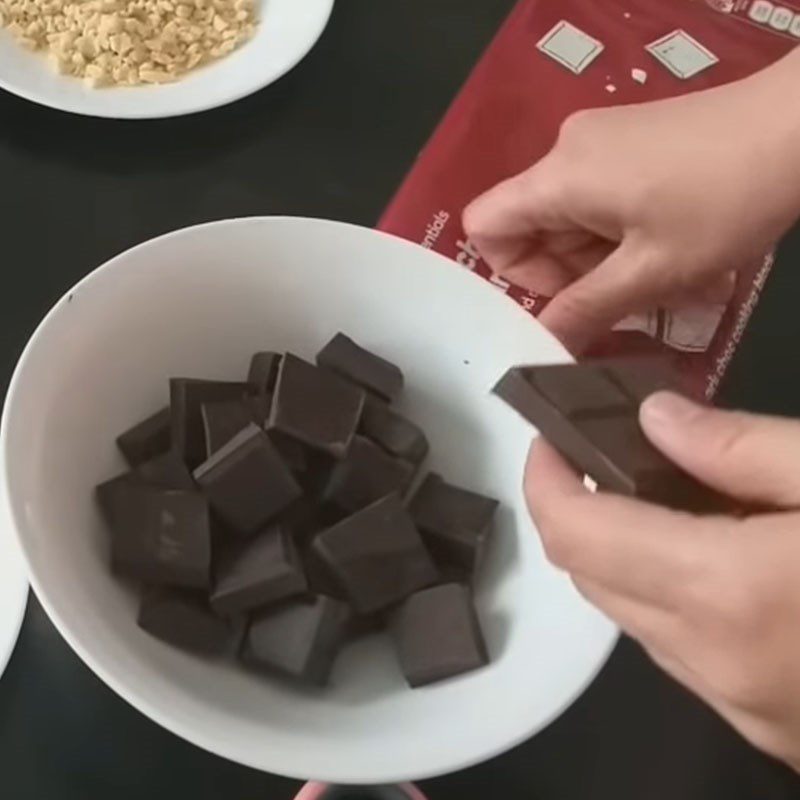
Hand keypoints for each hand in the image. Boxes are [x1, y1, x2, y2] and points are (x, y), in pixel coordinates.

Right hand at [464, 51, 799, 351]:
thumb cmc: (724, 199)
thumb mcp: (653, 269)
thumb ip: (587, 310)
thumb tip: (543, 346)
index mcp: (557, 178)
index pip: (482, 225)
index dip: (513, 273)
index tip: (569, 294)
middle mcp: (565, 153)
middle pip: (532, 228)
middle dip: (572, 275)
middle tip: (628, 298)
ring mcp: (599, 143)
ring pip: (570, 220)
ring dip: (604, 261)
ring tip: (662, 277)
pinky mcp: (628, 142)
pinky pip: (599, 200)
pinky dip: (622, 235)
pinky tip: (668, 249)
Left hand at [526, 392, 799, 769]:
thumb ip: (742, 445)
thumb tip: (655, 420)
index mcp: (729, 592)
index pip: (577, 533)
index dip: (544, 479)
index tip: (546, 434)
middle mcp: (715, 662)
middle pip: (589, 577)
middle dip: (573, 510)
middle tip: (596, 450)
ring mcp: (740, 706)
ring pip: (628, 617)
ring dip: (616, 552)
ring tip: (651, 490)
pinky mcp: (768, 726)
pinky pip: (677, 650)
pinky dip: (663, 593)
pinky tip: (708, 551)